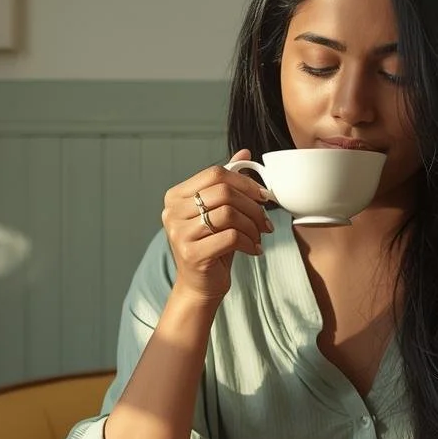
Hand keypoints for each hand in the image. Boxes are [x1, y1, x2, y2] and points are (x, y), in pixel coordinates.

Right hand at [162, 149, 273, 301]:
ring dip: (252, 225)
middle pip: (223, 192)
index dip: (244, 182)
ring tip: (259, 236)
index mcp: (175, 196)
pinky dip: (250, 242)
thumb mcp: (219, 211)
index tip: (263, 196)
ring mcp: (179, 233)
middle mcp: (172, 212)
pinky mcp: (192, 254)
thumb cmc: (211, 245)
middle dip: (252, 206)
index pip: (214, 173)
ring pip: (229, 214)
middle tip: (265, 220)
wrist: (200, 285)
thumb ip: (228, 182)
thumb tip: (245, 153)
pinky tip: (254, 249)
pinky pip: (231, 237)